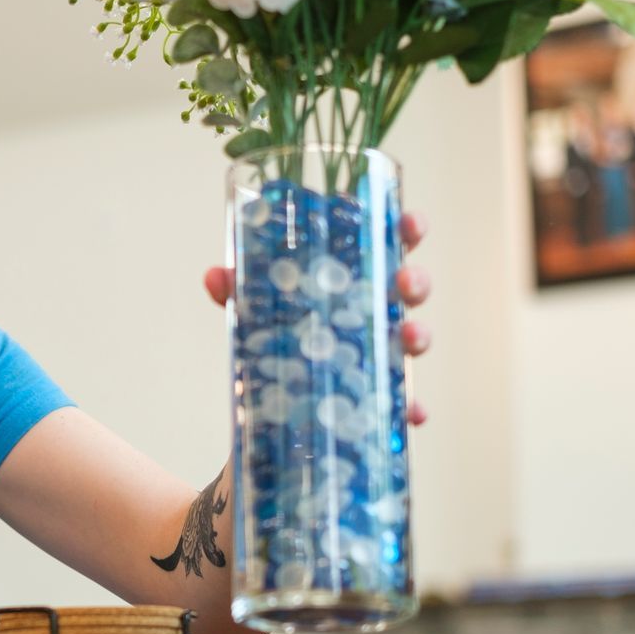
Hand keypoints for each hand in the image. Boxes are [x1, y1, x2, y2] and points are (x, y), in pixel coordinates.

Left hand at [203, 210, 432, 425]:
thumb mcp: (255, 315)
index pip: (386, 244)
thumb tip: (215, 276)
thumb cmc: (281, 339)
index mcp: (353, 279)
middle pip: (408, 289)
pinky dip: (411, 405)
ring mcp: (384, 354)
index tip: (407, 221)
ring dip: (419, 335)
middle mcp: (375, 312)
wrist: (275, 410)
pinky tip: (413, 411)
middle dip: (415, 280)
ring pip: (413, 339)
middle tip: (403, 281)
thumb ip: (238, 295)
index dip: (405, 229)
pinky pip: (404, 400)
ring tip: (408, 338)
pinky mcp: (382, 398)